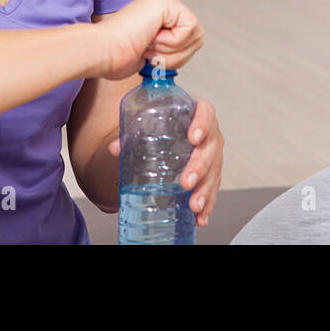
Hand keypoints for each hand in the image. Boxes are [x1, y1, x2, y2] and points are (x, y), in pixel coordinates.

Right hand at [94, 0, 202, 80]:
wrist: (103, 51)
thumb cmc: (116, 56)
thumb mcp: (152, 54)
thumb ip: (169, 49)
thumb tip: (182, 54)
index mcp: (159, 16)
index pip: (189, 41)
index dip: (174, 57)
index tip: (148, 54)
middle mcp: (163, 3)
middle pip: (196, 38)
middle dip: (176, 55)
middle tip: (148, 50)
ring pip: (195, 35)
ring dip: (171, 50)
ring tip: (147, 43)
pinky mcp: (166, 0)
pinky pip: (189, 28)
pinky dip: (172, 42)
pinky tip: (150, 36)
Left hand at [108, 97, 223, 227]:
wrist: (173, 125)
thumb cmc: (165, 121)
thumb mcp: (150, 122)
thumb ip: (133, 133)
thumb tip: (115, 148)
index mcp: (196, 112)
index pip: (205, 112)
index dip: (202, 124)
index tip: (193, 138)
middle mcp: (209, 132)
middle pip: (210, 147)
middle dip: (199, 167)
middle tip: (186, 182)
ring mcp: (213, 153)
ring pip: (214, 171)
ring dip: (205, 190)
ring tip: (194, 205)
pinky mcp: (212, 171)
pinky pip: (213, 187)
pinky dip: (208, 203)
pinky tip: (201, 217)